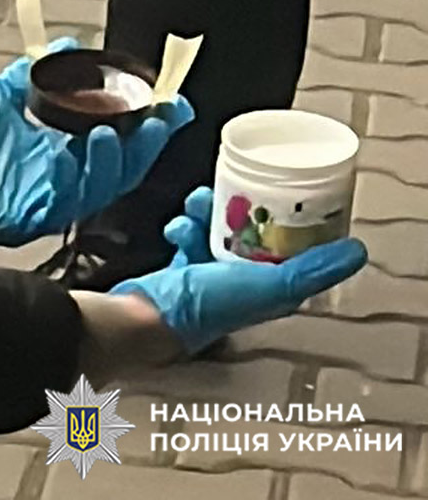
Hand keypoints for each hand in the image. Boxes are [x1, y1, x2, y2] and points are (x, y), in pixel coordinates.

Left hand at [0, 38, 193, 244]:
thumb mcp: (5, 95)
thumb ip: (37, 72)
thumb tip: (67, 46)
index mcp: (67, 156)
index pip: (121, 144)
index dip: (150, 127)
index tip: (173, 102)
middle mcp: (67, 180)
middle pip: (123, 167)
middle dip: (148, 142)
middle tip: (164, 115)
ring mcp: (53, 200)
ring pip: (105, 184)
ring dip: (122, 157)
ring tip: (125, 127)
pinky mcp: (36, 214)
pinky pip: (74, 197)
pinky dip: (90, 173)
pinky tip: (97, 143)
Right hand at [109, 187, 367, 353]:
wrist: (147, 317)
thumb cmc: (207, 306)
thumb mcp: (269, 286)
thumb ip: (310, 270)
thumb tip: (357, 252)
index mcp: (271, 289)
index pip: (295, 248)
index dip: (295, 220)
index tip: (290, 193)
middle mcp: (245, 283)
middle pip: (256, 233)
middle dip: (245, 208)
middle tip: (236, 187)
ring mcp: (213, 275)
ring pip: (220, 229)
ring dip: (208, 212)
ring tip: (196, 203)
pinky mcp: (183, 267)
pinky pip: (189, 235)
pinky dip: (183, 226)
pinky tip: (177, 226)